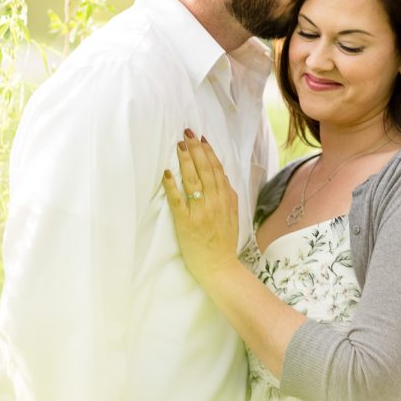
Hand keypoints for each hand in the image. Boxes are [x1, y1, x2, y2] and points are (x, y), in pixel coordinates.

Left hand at [162, 131, 239, 284]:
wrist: (220, 266)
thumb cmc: (224, 241)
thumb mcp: (233, 214)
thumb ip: (228, 195)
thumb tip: (221, 176)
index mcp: (226, 199)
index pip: (216, 169)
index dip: (208, 152)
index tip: (201, 138)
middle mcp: (214, 202)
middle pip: (205, 170)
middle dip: (196, 149)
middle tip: (186, 133)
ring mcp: (200, 212)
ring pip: (193, 181)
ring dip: (186, 161)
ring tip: (179, 145)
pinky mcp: (186, 223)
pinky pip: (178, 201)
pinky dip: (172, 186)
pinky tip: (167, 173)